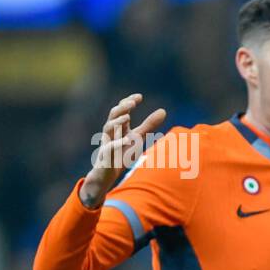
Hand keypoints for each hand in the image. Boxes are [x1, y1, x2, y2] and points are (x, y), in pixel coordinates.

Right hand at [81, 93, 165, 208]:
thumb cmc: (122, 153)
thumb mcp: (138, 137)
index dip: (128, 102)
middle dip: (121, 108)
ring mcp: (107, 143)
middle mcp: (111, 133)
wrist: (107, 173)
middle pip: (113, 116)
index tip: (139, 96)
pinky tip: (127, 140)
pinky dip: (118, 143)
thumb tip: (163, 110)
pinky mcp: (106, 156)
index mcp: (119, 127)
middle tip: (132, 102)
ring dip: (117, 122)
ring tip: (128, 116)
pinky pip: (110, 148)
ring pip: (108, 129)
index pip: (121, 110)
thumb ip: (149, 124)